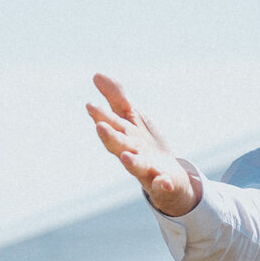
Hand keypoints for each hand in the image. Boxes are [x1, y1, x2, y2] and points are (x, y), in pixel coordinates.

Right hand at [88, 74, 199, 216]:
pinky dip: (162, 184)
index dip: (101, 115)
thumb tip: (96, 74)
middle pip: (119, 144)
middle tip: (100, 127)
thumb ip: (116, 97)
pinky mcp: (162, 183)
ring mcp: (146, 169)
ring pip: (137, 166)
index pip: (111, 123)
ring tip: (125, 157)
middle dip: (110, 136)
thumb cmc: (144, 145)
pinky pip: (161, 185)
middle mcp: (131, 153)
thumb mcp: (133, 117)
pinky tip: (164, 181)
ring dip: (131, 161)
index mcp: (124, 136)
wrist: (168, 176)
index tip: (91, 105)